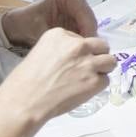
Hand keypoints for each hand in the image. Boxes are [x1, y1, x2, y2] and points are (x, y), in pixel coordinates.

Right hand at [0, 28, 116, 124]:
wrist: (25, 101)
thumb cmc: (24, 81)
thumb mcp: (39, 53)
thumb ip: (60, 51)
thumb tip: (73, 60)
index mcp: (60, 35)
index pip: (82, 39)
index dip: (80, 52)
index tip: (71, 62)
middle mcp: (78, 45)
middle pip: (101, 46)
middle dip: (97, 56)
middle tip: (87, 69)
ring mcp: (88, 63)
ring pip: (110, 61)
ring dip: (103, 70)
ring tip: (90, 79)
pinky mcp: (94, 81)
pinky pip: (106, 80)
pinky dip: (98, 86)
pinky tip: (84, 91)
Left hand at [1, 0, 96, 47]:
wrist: (18, 27)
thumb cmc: (27, 23)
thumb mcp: (41, 29)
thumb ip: (57, 37)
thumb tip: (73, 47)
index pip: (84, 12)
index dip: (87, 28)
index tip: (85, 44)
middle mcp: (76, 2)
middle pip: (90, 20)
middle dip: (90, 36)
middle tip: (87, 52)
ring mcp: (78, 14)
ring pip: (90, 28)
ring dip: (89, 41)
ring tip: (83, 54)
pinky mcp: (77, 24)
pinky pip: (86, 34)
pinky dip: (84, 43)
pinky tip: (80, 53)